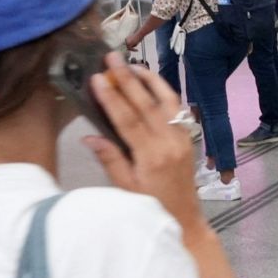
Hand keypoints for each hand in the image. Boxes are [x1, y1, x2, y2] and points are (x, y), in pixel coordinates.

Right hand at [83, 61, 200, 229]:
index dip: (112, 98)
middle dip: (128, 79)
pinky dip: (164, 92)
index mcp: (151, 156)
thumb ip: (110, 159)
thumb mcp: (125, 189)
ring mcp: (182, 138)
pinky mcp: (188, 137)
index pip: (128, 120)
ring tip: (132, 64)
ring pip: (167, 101)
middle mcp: (170, 142)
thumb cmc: (151, 207)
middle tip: (113, 58)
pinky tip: (151, 83)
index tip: (98, 78)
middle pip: (146, 104)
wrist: (186, 219)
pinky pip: (176, 109)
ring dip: (149, 80)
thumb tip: (89, 135)